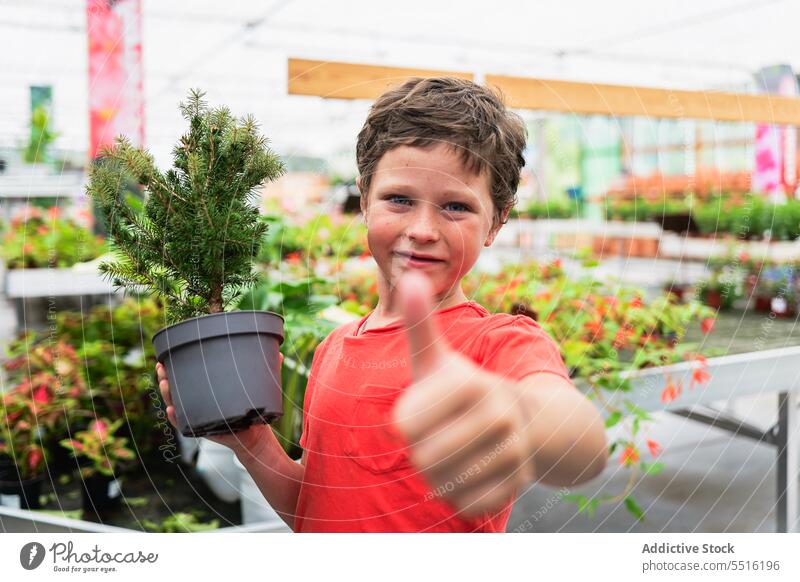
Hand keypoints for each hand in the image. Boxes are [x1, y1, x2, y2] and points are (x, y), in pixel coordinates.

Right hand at [156, 353, 283, 455]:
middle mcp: (199, 404)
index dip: (175, 368)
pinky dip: (177, 419)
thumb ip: (266, 371)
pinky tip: (172, 411)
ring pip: (177, 405)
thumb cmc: (255, 412)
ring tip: (164, 384)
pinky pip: (185, 425)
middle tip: (161, 367)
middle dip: (166, 378)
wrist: (258, 437)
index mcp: (207, 393)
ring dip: (168, 395)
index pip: (187, 378)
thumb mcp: (257, 388)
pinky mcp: (203, 430)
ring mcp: (199, 417)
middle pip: (176, 390)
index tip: (167, 356)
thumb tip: (280, 353)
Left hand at [392, 270, 534, 515]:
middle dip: (419, 451)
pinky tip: (463, 475)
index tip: (415, 414)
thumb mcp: (440, 358)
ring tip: (446, 455)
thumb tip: (409, 277)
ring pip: (444, 483)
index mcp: (471, 382)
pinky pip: (467, 503)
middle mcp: (499, 414)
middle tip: (431, 439)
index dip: (404, 423)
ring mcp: (513, 451)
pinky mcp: (517, 484)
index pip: (406, 422)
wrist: (525, 419)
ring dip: (435, 474)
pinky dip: (456, 495)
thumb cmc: (465, 389)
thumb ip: (420, 323)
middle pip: (424, 456)